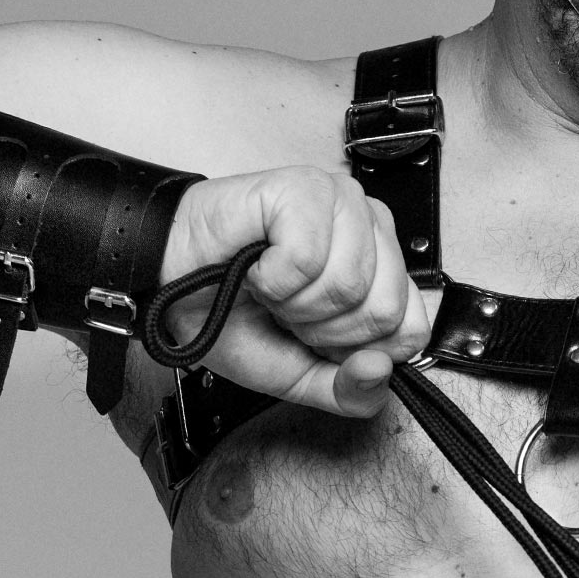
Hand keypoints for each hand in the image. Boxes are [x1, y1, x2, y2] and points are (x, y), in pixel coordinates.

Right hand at [158, 165, 433, 416]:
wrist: (166, 278)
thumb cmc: (229, 311)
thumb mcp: (297, 372)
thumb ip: (348, 390)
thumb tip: (382, 370)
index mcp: (382, 265)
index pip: (411, 331)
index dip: (353, 349)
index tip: (312, 334)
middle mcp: (371, 226)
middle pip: (384, 312)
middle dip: (322, 328)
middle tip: (285, 308)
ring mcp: (341, 201)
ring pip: (349, 286)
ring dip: (293, 302)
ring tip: (269, 284)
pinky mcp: (304, 188)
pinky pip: (308, 259)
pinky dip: (271, 277)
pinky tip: (256, 263)